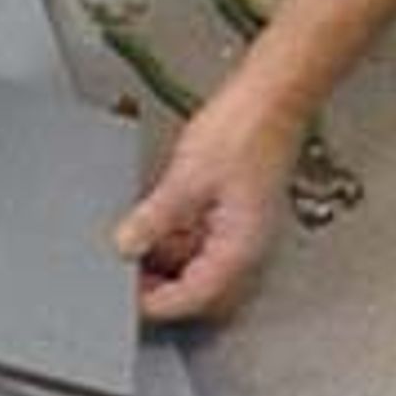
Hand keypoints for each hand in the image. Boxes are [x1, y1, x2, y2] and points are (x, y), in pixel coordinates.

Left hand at [116, 88, 304, 322]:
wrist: (271, 93)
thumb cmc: (246, 128)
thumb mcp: (187, 178)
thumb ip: (155, 217)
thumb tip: (127, 244)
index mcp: (240, 246)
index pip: (195, 295)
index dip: (158, 302)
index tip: (127, 298)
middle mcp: (243, 244)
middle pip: (197, 284)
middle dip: (160, 283)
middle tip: (124, 272)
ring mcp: (238, 227)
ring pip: (195, 260)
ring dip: (163, 258)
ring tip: (130, 243)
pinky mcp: (230, 208)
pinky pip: (198, 235)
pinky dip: (172, 234)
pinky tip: (150, 219)